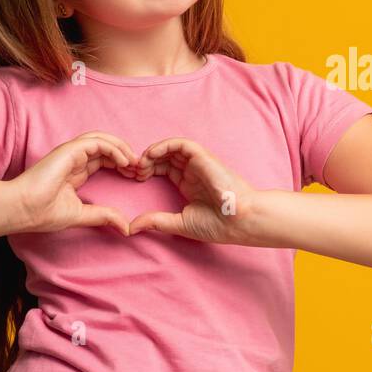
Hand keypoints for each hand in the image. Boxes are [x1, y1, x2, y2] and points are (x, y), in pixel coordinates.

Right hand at [5, 131, 139, 236]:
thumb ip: (103, 216)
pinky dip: (113, 148)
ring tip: (135, 162)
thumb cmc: (42, 213)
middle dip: (125, 155)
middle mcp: (74, 159)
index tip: (136, 177)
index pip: (104, 160)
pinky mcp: (68, 150)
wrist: (22, 209)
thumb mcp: (81, 215)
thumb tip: (126, 228)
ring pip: (102, 139)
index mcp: (76, 171)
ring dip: (121, 148)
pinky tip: (124, 161)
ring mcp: (71, 153)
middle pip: (106, 147)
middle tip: (141, 168)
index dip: (121, 164)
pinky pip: (96, 142)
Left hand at [127, 137, 262, 243]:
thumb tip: (131, 227)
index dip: (147, 170)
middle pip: (165, 157)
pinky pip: (182, 144)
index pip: (164, 169)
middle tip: (132, 170)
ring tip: (140, 163)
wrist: (240, 220)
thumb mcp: (179, 223)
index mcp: (189, 184)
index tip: (133, 179)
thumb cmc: (217, 224)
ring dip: (153, 152)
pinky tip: (151, 155)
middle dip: (146, 160)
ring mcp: (198, 163)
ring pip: (172, 148)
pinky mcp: (204, 157)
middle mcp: (193, 171)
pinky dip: (165, 145)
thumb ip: (156, 221)